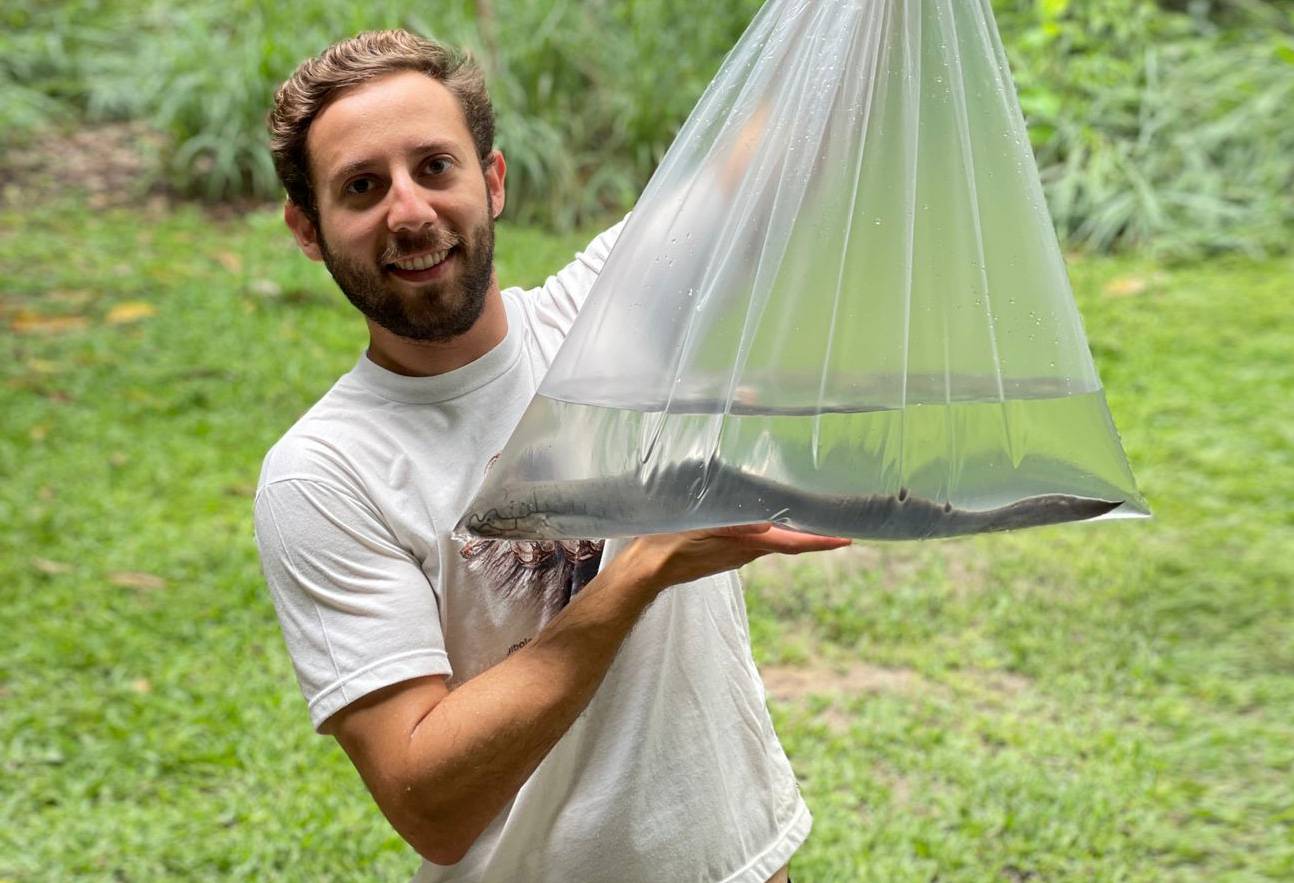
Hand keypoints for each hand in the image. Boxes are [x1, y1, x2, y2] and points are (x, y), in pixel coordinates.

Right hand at [626, 522, 851, 593]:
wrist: (648, 568)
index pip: (794, 543)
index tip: (849, 539)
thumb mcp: (702, 526)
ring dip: (793, 530)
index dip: (822, 541)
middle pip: (790, 541)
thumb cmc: (672, 543)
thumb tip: (767, 525)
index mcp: (748, 545)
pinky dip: (770, 528)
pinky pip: (755, 539)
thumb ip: (734, 524)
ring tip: (810, 513)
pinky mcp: (725, 551)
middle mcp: (748, 552)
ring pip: (773, 539)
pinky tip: (766, 516)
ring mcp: (737, 554)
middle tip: (837, 520)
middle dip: (813, 532)